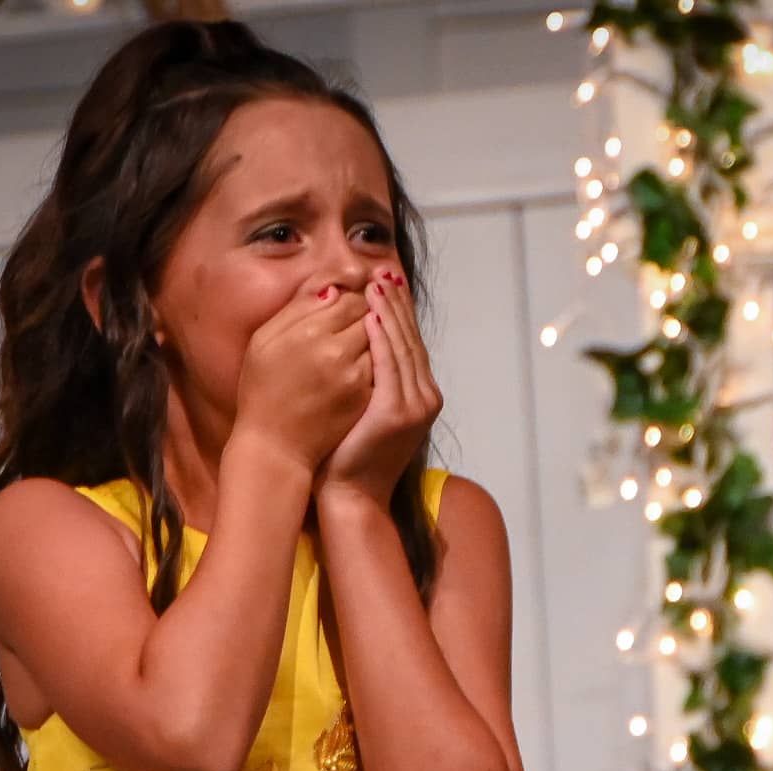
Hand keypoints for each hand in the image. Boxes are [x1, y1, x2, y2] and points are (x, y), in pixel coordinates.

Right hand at [229, 283, 370, 474]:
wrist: (275, 446)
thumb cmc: (262, 390)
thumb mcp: (263, 341)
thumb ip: (297, 309)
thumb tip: (333, 289)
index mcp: (311, 331)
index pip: (352, 299)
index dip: (357, 295)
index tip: (357, 295)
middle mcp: (338, 352)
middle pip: (372, 318)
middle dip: (373, 311)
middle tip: (374, 307)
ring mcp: (357, 378)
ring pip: (381, 343)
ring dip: (380, 335)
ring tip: (375, 332)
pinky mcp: (367, 398)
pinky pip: (382, 368)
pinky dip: (381, 360)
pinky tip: (374, 359)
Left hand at [320, 267, 441, 508]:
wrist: (350, 496)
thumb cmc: (347, 454)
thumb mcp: (364, 406)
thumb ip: (369, 376)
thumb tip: (360, 341)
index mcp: (420, 395)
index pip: (410, 342)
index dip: (398, 310)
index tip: (383, 282)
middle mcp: (425, 398)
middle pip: (410, 339)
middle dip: (395, 303)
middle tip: (381, 272)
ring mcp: (415, 406)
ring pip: (402, 347)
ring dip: (388, 313)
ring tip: (372, 285)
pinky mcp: (397, 412)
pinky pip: (389, 366)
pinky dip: (381, 338)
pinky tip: (368, 316)